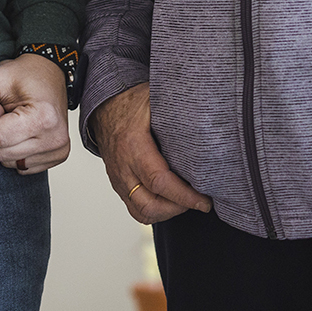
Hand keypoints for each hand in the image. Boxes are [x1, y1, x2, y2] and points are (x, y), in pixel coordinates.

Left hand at [0, 54, 70, 174]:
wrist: (50, 72)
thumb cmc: (25, 75)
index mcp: (43, 117)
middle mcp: (54, 137)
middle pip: (2, 154)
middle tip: (6, 114)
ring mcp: (58, 149)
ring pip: (11, 163)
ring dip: (7, 144)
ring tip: (16, 122)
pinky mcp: (58, 156)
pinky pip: (23, 166)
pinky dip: (18, 152)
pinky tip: (25, 133)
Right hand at [90, 82, 210, 222]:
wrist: (104, 107)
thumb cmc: (130, 103)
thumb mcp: (154, 98)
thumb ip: (177, 107)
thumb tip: (207, 110)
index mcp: (134, 145)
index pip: (159, 181)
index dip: (184, 196)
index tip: (204, 200)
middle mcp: (124, 167)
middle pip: (150, 204)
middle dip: (178, 208)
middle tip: (199, 201)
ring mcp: (119, 179)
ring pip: (141, 212)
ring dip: (167, 213)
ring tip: (186, 202)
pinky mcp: (119, 185)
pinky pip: (135, 209)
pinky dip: (155, 212)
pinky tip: (171, 203)